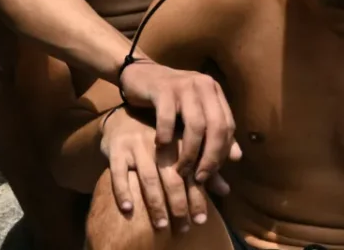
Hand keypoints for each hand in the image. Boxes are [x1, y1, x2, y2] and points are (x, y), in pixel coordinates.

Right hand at [100, 107, 231, 232]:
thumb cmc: (157, 135)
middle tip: (183, 228)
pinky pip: (118, 172)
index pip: (191, 173)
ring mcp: (136, 145)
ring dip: (155, 203)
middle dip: (178, 205)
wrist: (122, 116)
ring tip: (161, 224)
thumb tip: (226, 191)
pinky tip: (129, 208)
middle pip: (172, 177)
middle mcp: (159, 142)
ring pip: (148, 178)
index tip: (201, 221)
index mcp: (179, 141)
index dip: (197, 197)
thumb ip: (202, 167)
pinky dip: (123, 191)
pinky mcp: (117, 148)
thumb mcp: (181, 145)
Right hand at [117, 59, 238, 189]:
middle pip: (217, 126)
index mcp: (214, 92)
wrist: (140, 74)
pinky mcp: (162, 88)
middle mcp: (203, 86)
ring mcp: (184, 85)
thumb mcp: (193, 116)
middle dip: (210, 157)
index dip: (222, 153)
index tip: (210, 173)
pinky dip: (166, 136)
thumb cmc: (168, 101)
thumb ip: (214, 135)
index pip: (228, 126)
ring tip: (181, 171)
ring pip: (195, 124)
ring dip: (189, 152)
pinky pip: (168, 117)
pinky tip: (160, 147)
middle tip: (200, 178)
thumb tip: (237, 157)